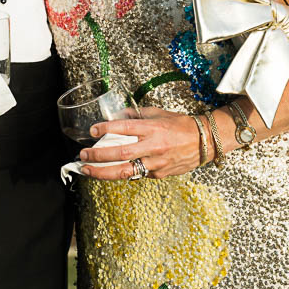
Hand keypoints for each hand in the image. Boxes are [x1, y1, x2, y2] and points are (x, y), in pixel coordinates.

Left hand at [77, 112, 200, 179]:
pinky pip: (137, 174)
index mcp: (153, 128)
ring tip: (87, 170)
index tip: (92, 130)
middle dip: (98, 156)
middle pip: (120, 154)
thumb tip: (118, 116)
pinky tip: (110, 171)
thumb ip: (137, 116)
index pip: (125, 128)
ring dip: (103, 172)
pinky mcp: (159, 174)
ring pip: (125, 171)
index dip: (106, 129)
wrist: (205, 141)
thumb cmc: (181, 126)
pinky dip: (122, 173)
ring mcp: (156, 163)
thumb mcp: (159, 114)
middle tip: (82, 156)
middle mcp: (153, 146)